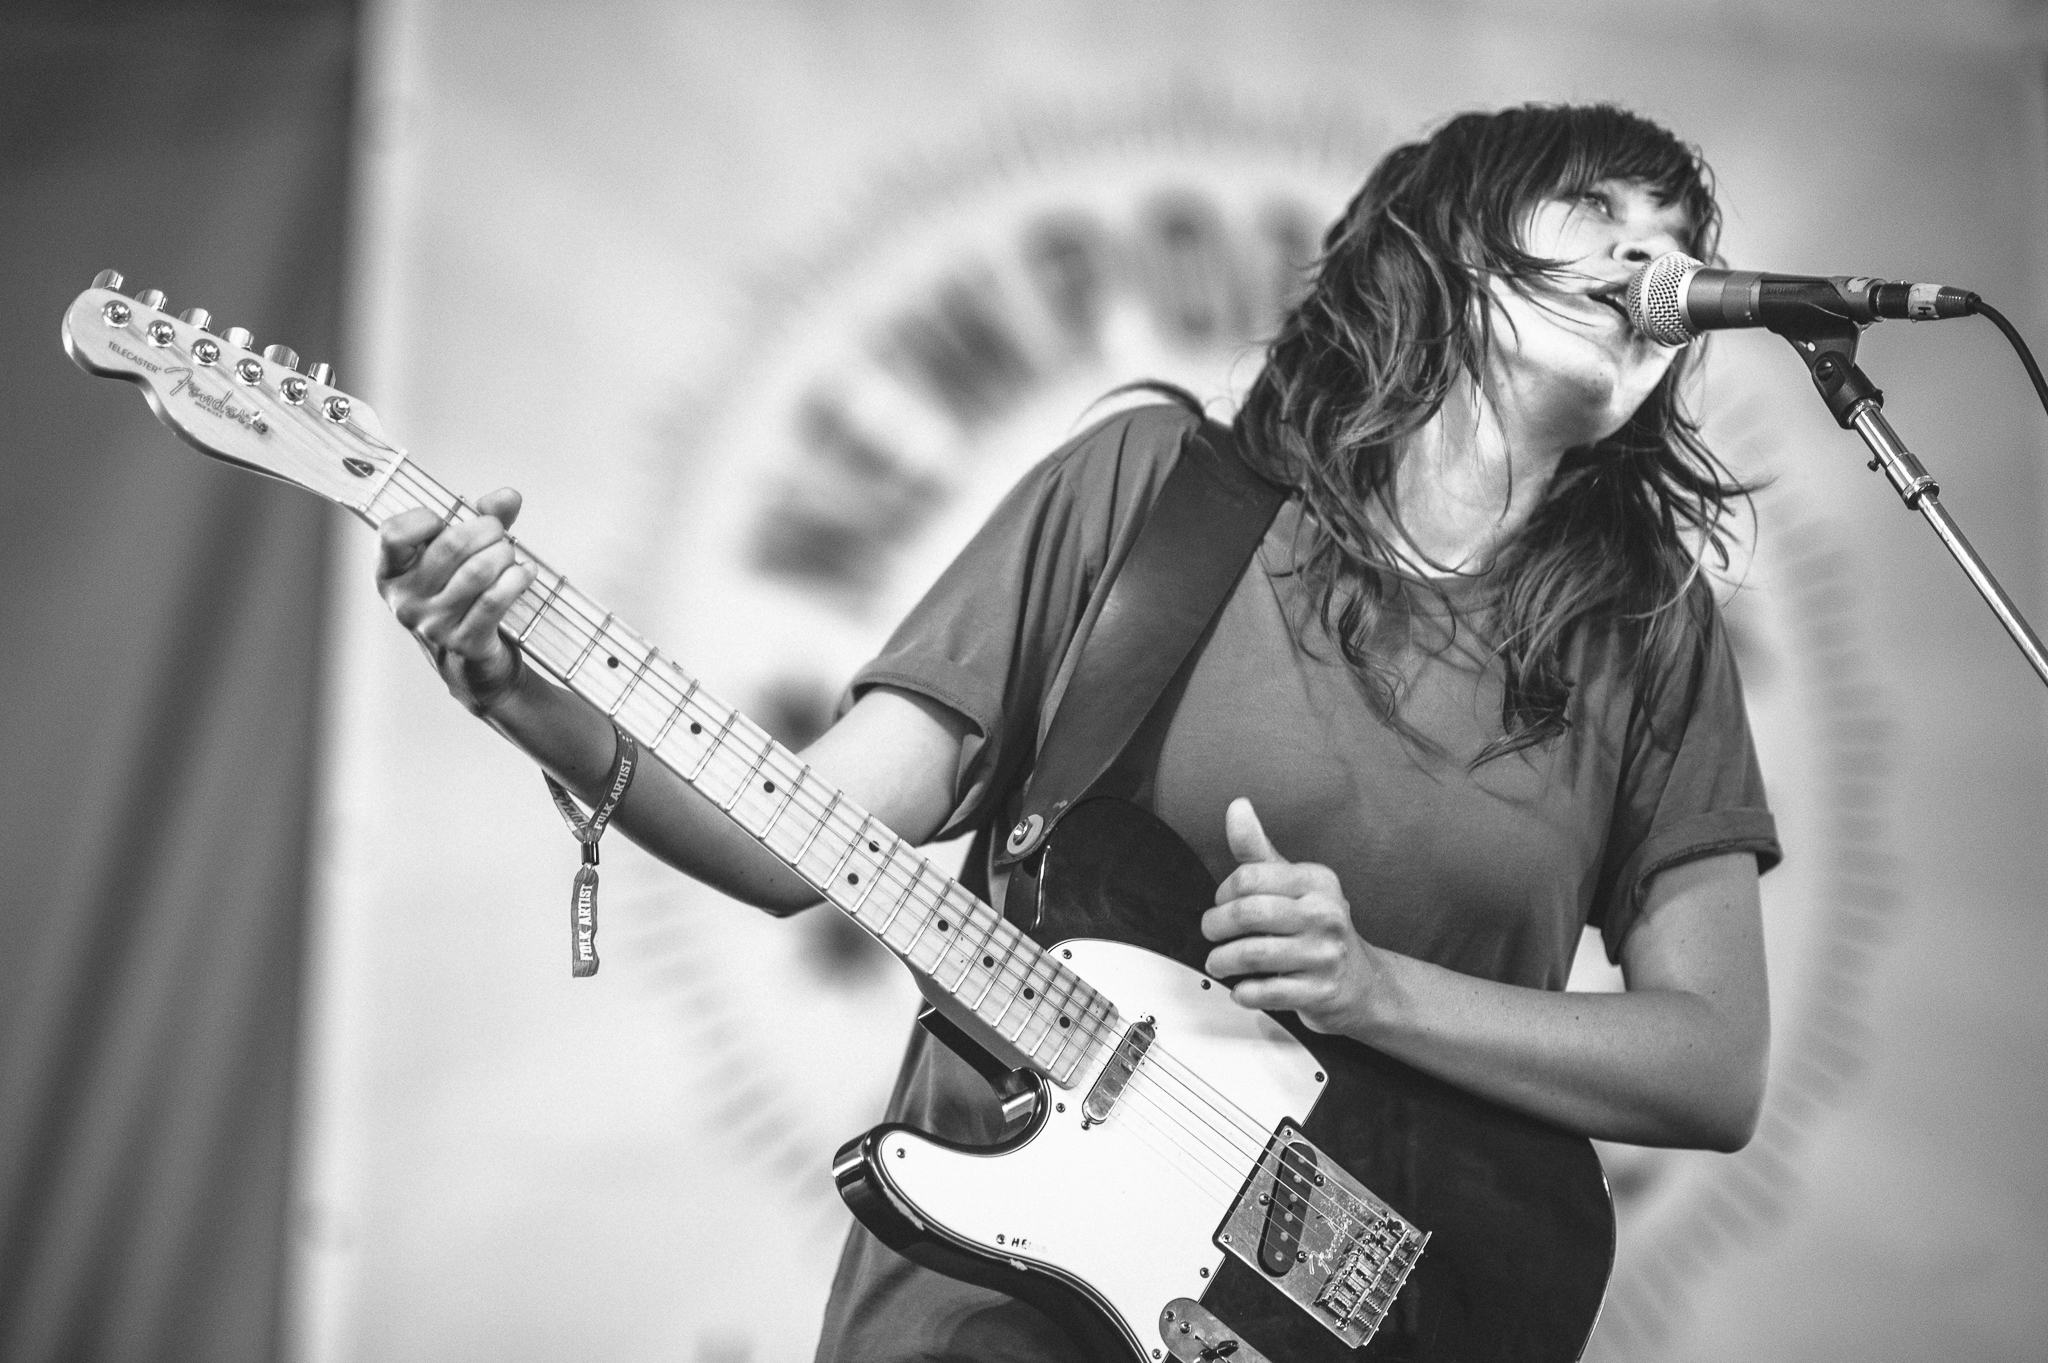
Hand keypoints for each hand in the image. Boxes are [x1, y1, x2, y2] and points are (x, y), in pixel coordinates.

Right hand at [377, 486, 536, 711]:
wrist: (473, 663)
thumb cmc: (464, 598)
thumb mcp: (463, 555)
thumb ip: (481, 519)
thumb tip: (507, 497)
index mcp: (391, 574)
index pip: (393, 533)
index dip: (426, 518)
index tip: (446, 522)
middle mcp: (405, 601)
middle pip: (451, 545)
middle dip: (487, 531)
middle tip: (500, 535)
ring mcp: (433, 625)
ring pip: (479, 571)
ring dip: (505, 555)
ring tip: (511, 556)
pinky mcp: (464, 643)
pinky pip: (496, 600)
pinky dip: (517, 579)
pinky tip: (525, 573)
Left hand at [1201, 798, 1382, 1036]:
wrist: (1359, 981)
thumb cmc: (1318, 927)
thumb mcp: (1292, 882)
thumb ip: (1257, 849)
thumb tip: (1237, 807)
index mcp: (1317, 881)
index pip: (1250, 877)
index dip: (1223, 892)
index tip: (1222, 902)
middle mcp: (1325, 914)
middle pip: (1247, 914)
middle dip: (1215, 926)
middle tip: (1212, 932)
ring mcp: (1325, 955)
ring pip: (1252, 954)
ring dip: (1222, 960)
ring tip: (1219, 962)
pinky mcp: (1320, 991)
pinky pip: (1267, 991)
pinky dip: (1244, 992)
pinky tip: (1242, 987)